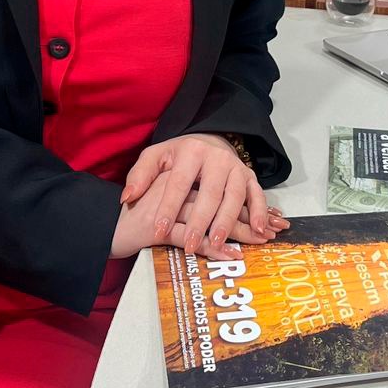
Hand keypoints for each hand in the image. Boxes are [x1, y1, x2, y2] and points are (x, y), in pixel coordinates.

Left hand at [120, 133, 280, 254]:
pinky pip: (257, 194)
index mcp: (191, 151)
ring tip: (216, 243)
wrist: (209, 142)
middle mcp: (217, 157)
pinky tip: (258, 231)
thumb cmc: (178, 157)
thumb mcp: (155, 158)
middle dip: (199, 221)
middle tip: (188, 245)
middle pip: (209, 192)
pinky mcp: (250, 176)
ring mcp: (236, 166)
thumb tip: (128, 197)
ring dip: (227, 221)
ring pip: (234, 195)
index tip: (158, 231)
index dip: (168, 207)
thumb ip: (139, 176)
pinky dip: (259, 212)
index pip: (179, 183)